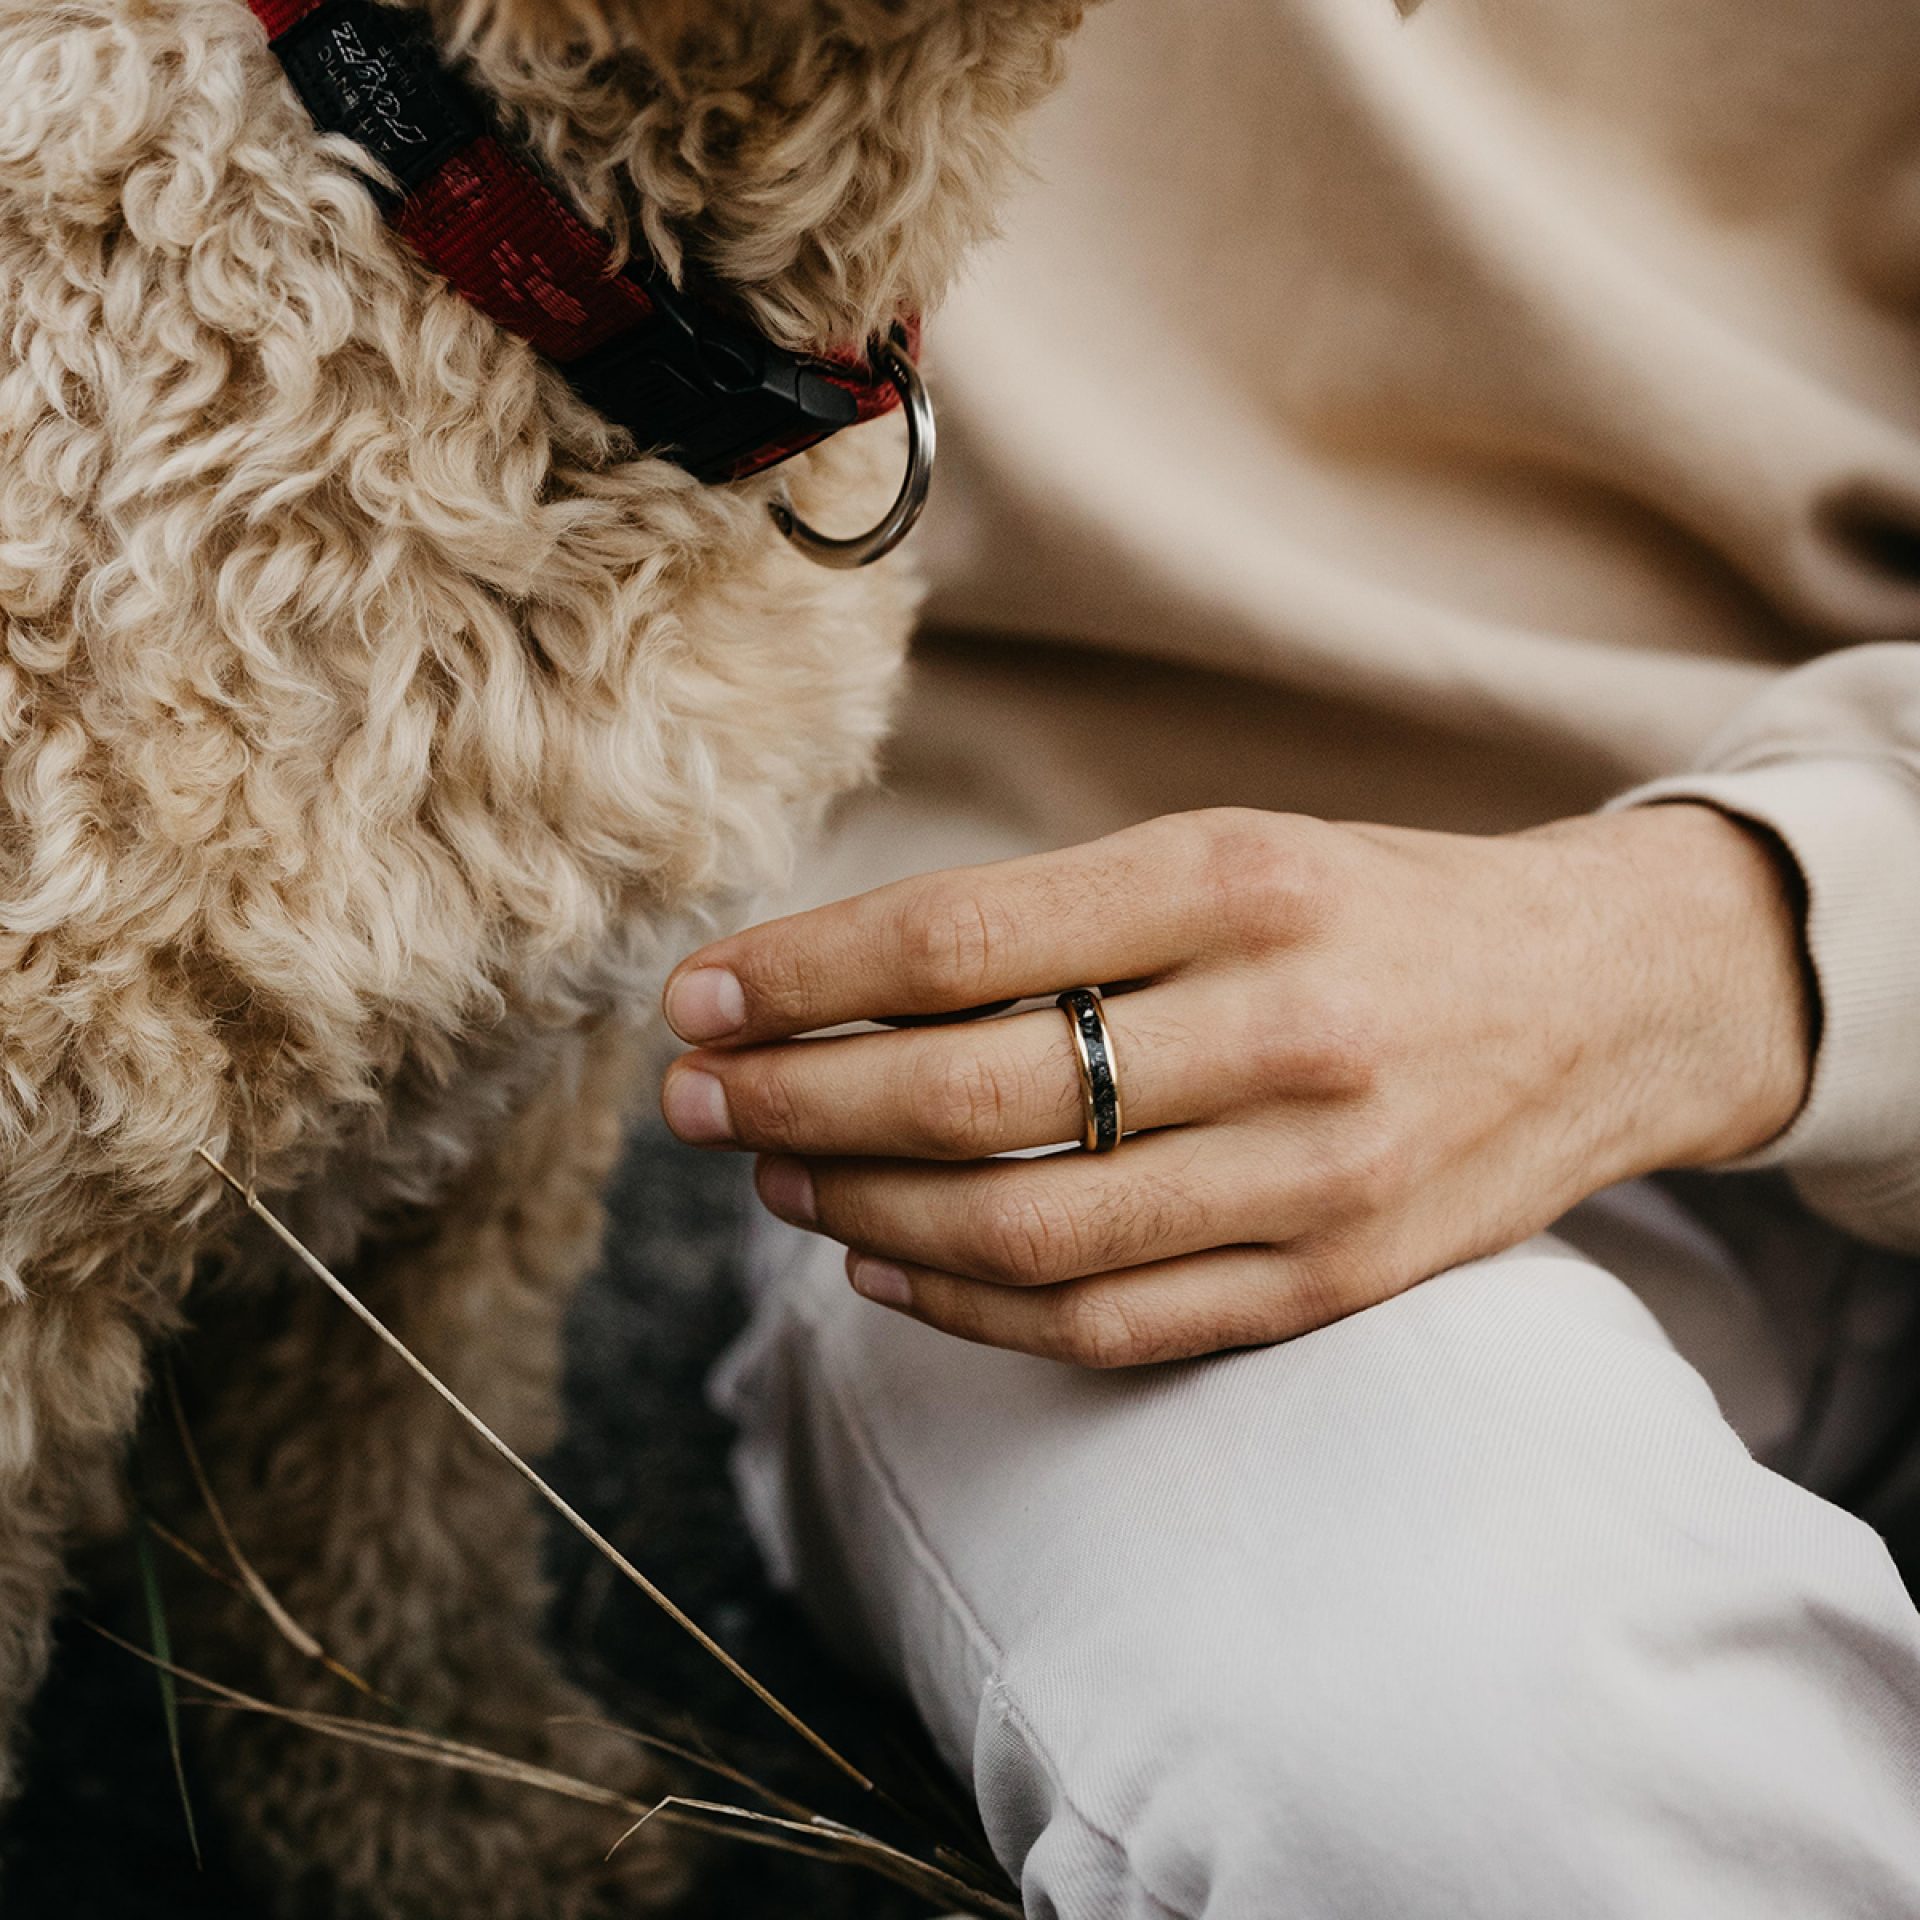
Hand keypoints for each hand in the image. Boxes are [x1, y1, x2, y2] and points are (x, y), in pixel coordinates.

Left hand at [658, 806, 1812, 1366]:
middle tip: (694, 1098)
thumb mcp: (1231, 853)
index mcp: (1240, 881)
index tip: (696, 996)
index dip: (800, 977)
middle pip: (969, 1091)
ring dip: (859, 1209)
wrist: (1607, 999)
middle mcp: (1281, 1026)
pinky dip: (968, 1306)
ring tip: (773, 1177)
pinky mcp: (1333, 1280)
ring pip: (1021, 1225)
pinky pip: (1107, 1321)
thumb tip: (833, 990)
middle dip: (791, 1101)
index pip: (959, 938)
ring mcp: (1315, 1172)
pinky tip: (885, 1269)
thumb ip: (1055, 917)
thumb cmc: (1379, 910)